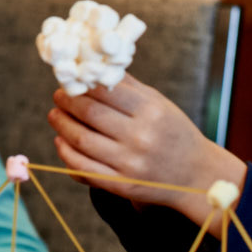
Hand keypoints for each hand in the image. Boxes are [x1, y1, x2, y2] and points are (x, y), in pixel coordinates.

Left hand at [47, 75, 245, 229]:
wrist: (196, 175)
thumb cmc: (176, 134)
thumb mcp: (160, 104)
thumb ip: (129, 87)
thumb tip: (95, 67)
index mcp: (152, 111)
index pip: (105, 91)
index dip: (81, 83)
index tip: (70, 80)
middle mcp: (141, 137)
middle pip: (89, 113)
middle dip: (66, 102)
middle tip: (58, 96)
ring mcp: (130, 163)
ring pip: (81, 140)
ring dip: (61, 126)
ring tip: (55, 116)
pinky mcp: (121, 184)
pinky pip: (83, 168)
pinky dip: (66, 154)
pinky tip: (61, 142)